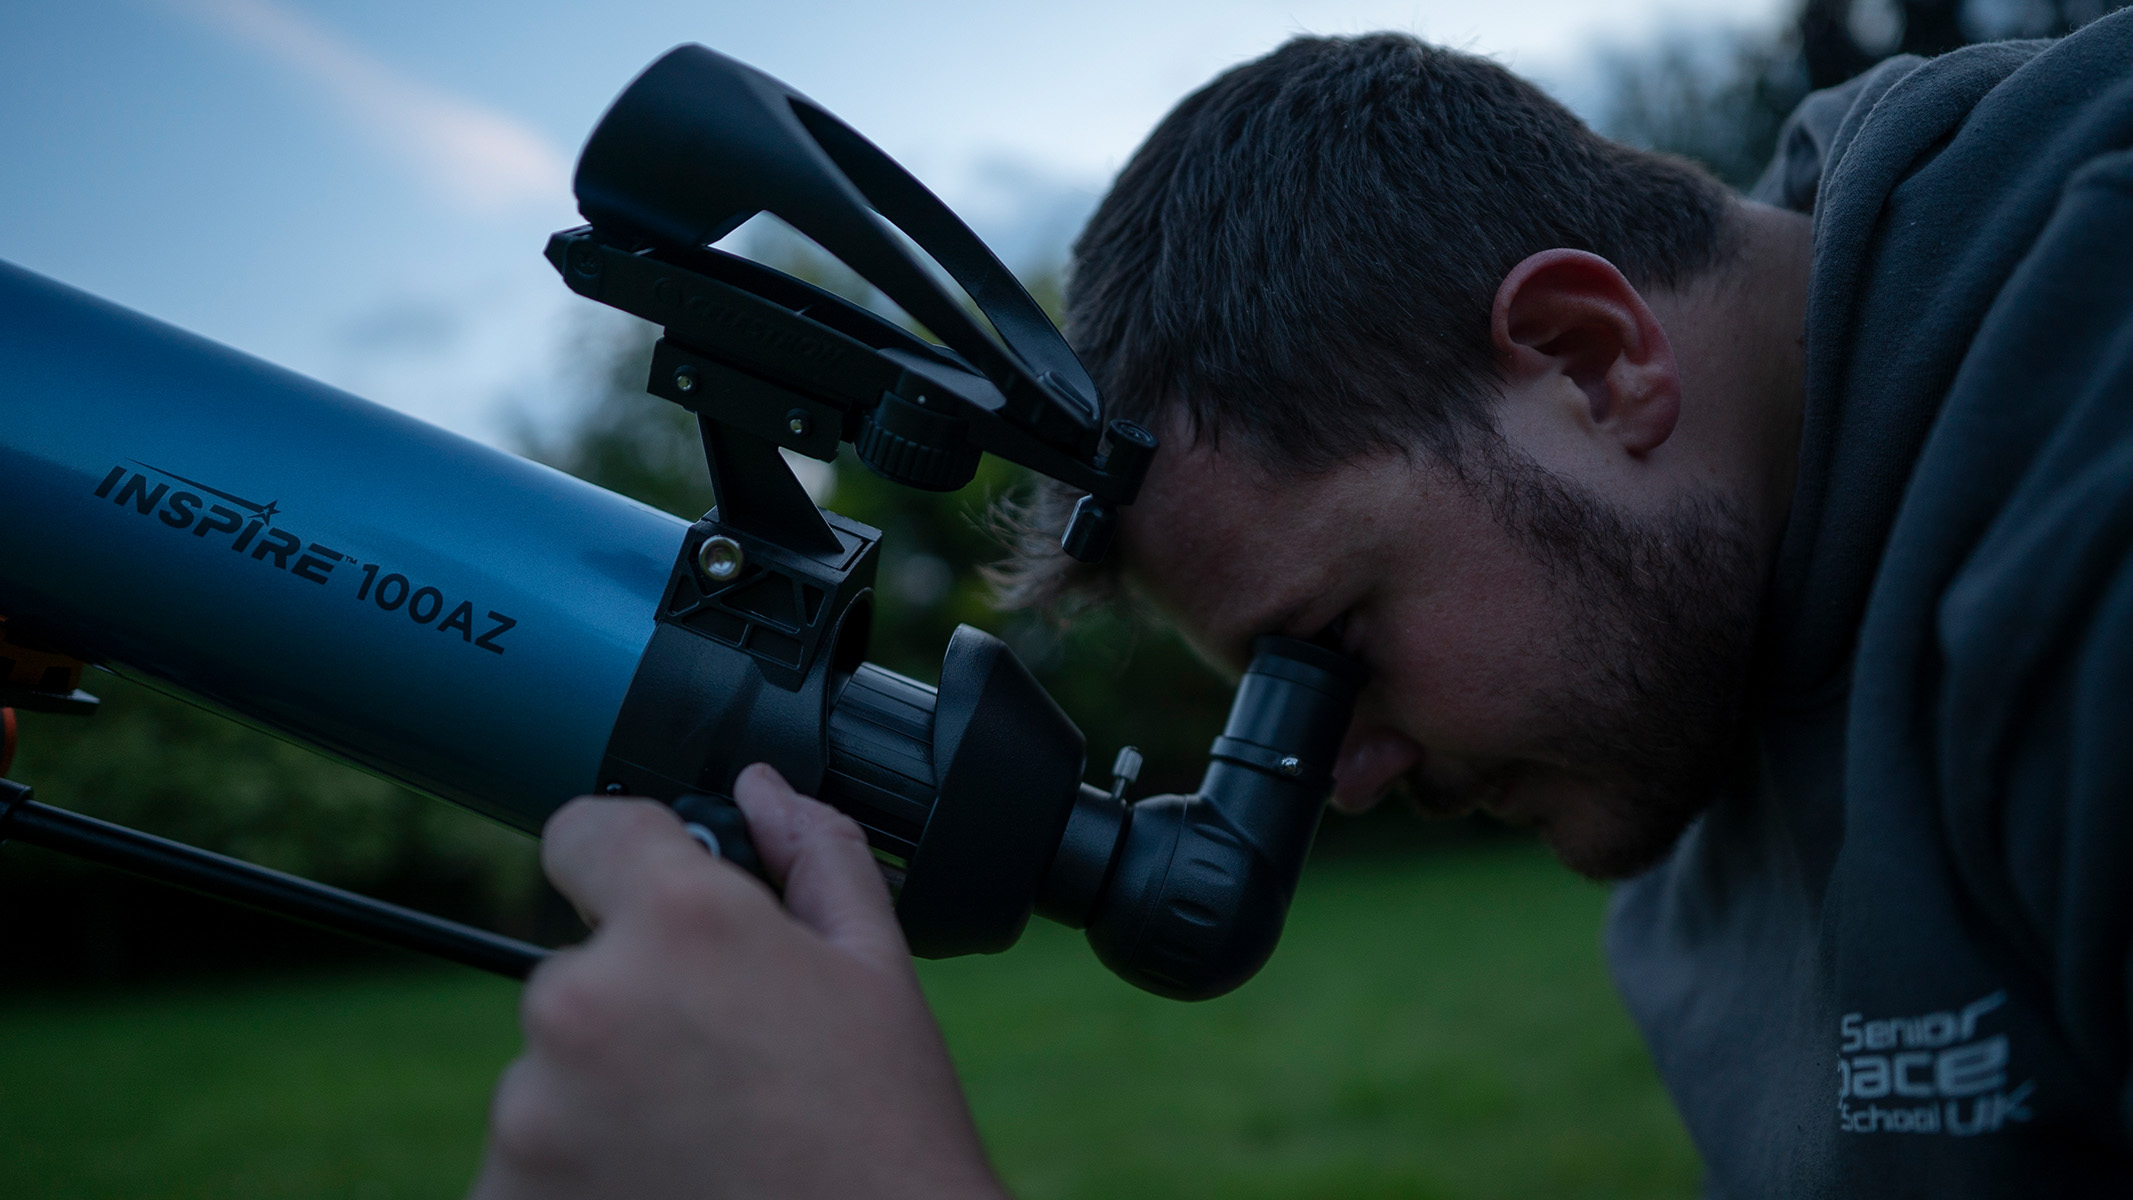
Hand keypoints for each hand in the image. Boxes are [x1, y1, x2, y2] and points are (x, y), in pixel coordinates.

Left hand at [470, 764, 1006, 1199]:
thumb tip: (763, 794)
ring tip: (704, 1142)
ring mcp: (532, 1110)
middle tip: (722, 1068)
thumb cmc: (884, 1134)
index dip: (627, 859)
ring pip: (551, 1072)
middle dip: (635, 1007)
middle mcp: (584, 1001)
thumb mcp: (877, 970)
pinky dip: (578, 1173)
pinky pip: (527, 1159)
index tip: (651, 906)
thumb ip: (813, 857)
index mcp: (680, 921)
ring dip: (603, 1097)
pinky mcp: (504, 1195)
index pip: (585, 830)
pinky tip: (667, 1185)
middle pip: (579, 972)